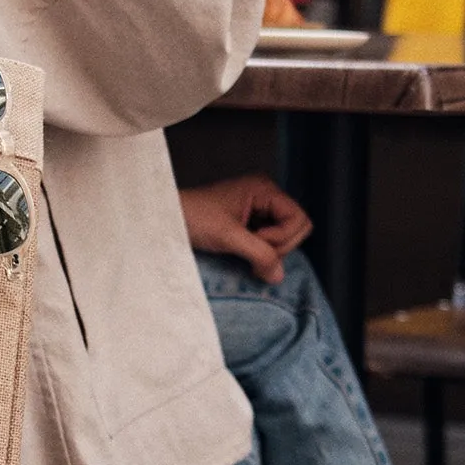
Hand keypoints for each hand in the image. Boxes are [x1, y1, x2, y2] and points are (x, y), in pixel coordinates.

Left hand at [178, 174, 311, 284]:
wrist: (165, 218)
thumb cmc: (192, 217)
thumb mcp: (228, 236)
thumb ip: (258, 254)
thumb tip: (279, 275)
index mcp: (264, 189)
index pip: (299, 219)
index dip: (282, 237)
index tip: (254, 240)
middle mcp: (266, 196)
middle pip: (296, 228)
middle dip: (278, 245)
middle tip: (249, 249)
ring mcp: (259, 210)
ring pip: (284, 237)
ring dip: (268, 250)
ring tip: (242, 251)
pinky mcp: (250, 224)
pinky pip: (270, 242)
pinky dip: (260, 252)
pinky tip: (242, 252)